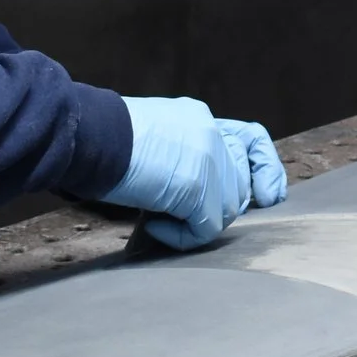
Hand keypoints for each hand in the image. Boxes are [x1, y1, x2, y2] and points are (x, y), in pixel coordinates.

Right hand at [101, 97, 286, 248]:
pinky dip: (182, 237)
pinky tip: (155, 227)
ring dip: (195, 223)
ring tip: (158, 217)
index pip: (251, 140)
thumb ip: (182, 155)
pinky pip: (205, 230)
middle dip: (217, 208)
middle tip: (178, 215)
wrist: (88, 135)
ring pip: (226, 211)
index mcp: (200, 119)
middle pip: (238, 185)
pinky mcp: (198, 188)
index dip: (266, 169)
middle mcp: (211, 135)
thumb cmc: (104, 141)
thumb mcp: (153, 136)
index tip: (269, 195)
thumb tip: (191, 195)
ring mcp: (208, 160)